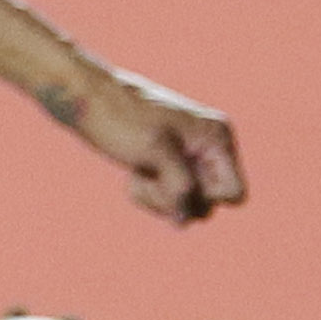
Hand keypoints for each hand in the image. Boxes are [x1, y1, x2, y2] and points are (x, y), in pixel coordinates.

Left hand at [48, 63, 245, 224]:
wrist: (87, 99)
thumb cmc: (121, 117)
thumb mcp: (155, 151)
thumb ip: (179, 185)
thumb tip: (184, 220)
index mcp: (215, 139)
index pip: (233, 194)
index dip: (206, 198)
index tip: (178, 179)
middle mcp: (208, 149)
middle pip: (208, 204)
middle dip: (175, 198)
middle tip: (150, 176)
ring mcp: (187, 158)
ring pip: (185, 204)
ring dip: (159, 198)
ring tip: (139, 174)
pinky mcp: (167, 166)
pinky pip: (167, 197)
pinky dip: (149, 193)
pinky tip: (134, 174)